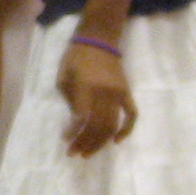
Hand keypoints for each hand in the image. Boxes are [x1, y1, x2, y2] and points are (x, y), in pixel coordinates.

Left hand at [58, 37, 136, 157]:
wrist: (98, 40)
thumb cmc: (75, 57)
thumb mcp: (63, 76)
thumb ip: (69, 99)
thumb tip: (75, 122)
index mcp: (86, 87)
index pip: (81, 117)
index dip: (73, 132)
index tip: (66, 141)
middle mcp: (104, 93)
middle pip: (97, 126)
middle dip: (85, 143)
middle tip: (75, 153)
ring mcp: (118, 94)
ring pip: (112, 125)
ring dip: (100, 142)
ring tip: (88, 153)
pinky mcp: (127, 93)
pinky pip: (131, 115)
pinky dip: (126, 130)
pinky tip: (116, 142)